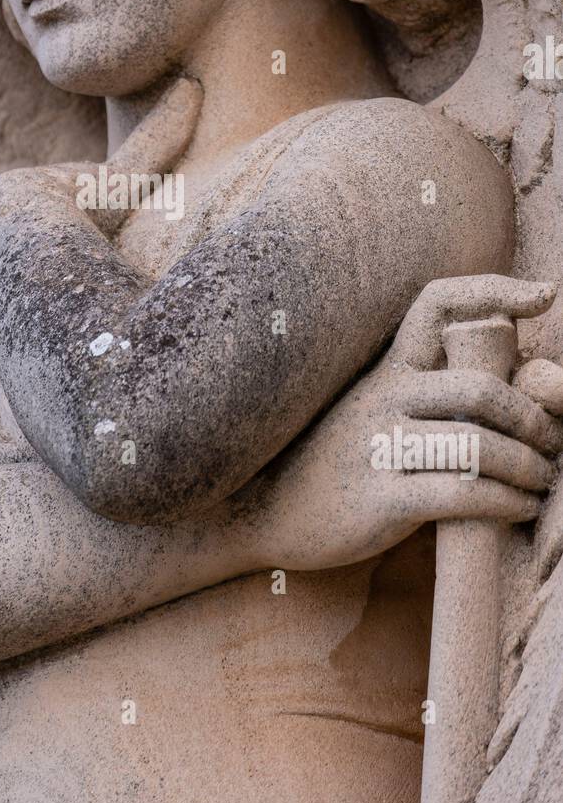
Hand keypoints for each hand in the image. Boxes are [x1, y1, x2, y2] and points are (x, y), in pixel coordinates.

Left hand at [0, 75, 202, 350]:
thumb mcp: (124, 179)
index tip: (60, 227)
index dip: (57, 217)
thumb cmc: (77, 208)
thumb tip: (196, 86)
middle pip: (7, 238)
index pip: (42, 207)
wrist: (24, 237)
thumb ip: (160, 140)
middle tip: (26, 276)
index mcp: (29, 199)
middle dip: (11, 251)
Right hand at [241, 275, 560, 569]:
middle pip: (480, 387)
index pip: (436, 302)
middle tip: (552, 441)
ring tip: (542, 481)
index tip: (544, 294)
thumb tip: (512, 379)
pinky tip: (519, 508)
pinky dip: (507, 502)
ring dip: (529, 467)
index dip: (493, 290)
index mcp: (387, 369)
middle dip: (533, 418)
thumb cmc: (341, 463)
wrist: (267, 512)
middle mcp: (383, 398)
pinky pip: (463, 494)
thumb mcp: (376, 410)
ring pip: (479, 445)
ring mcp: (380, 447)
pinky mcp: (381, 498)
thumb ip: (431, 392)